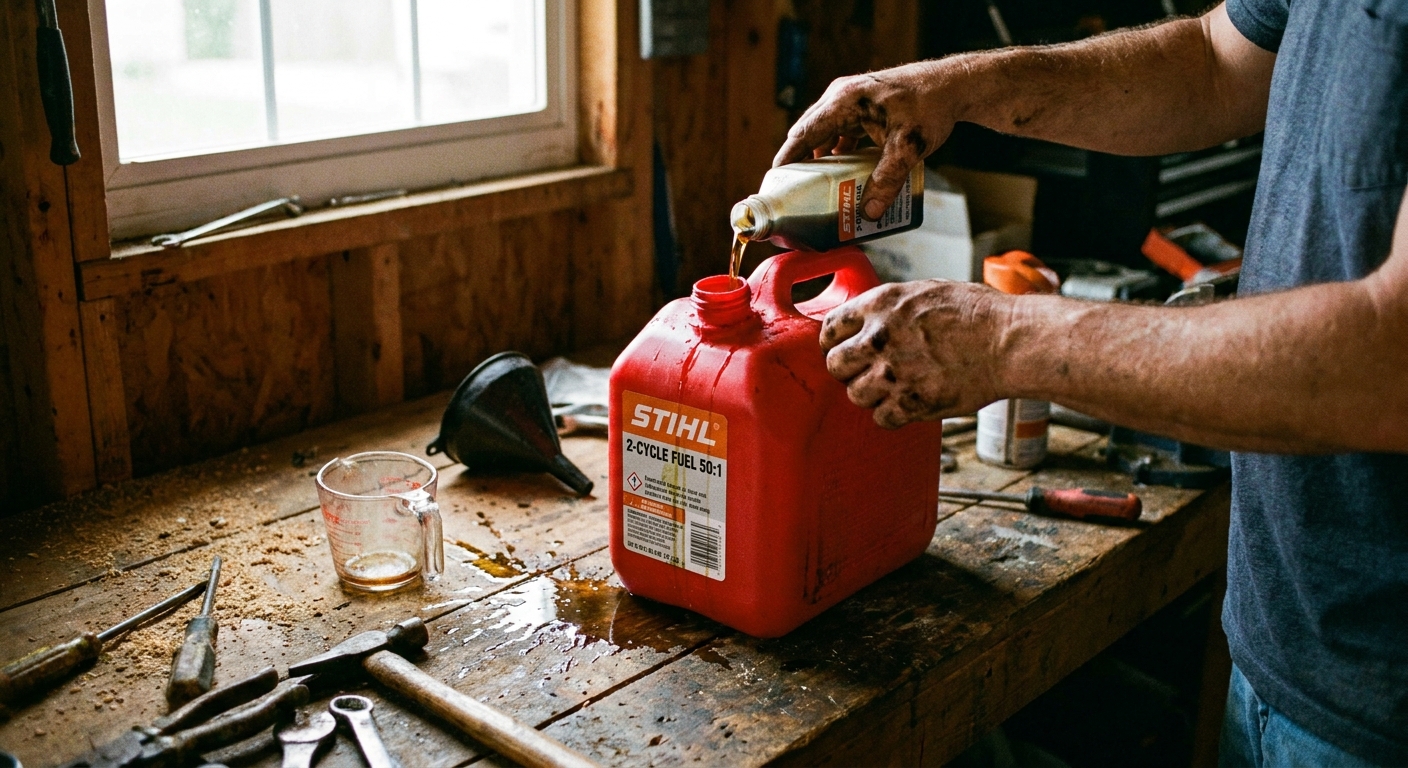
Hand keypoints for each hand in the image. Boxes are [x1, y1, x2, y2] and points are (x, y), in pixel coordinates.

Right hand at [773, 61, 961, 220]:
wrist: (955, 85)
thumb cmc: (930, 105)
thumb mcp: (908, 146)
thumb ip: (888, 180)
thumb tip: (869, 213)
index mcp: (844, 101)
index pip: (803, 134)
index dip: (787, 160)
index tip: (775, 184)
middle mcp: (841, 97)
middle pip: (809, 135)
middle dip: (802, 165)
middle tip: (795, 194)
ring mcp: (851, 101)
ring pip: (825, 136)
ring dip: (822, 161)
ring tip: (817, 190)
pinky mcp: (863, 108)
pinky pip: (841, 134)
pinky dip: (839, 155)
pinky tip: (845, 176)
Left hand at [820, 280, 1009, 428]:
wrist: (1009, 342)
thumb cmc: (977, 314)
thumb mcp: (926, 292)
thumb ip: (890, 307)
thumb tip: (867, 321)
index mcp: (881, 305)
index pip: (831, 327)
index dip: (835, 341)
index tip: (843, 348)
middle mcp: (880, 338)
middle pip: (835, 365)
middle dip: (847, 370)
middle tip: (866, 371)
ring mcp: (894, 372)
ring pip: (855, 395)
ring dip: (870, 394)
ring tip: (892, 388)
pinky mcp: (912, 402)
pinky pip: (882, 418)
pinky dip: (892, 415)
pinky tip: (907, 403)